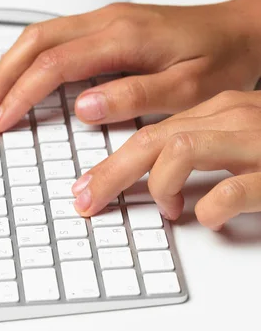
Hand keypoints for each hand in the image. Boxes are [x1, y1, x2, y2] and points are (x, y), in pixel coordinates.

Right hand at [0, 0, 260, 132]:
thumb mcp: (188, 88)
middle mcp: (108, 21)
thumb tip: (85, 108)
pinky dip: (28, 58)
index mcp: (123, 38)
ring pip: (39, 36)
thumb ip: (134, 97)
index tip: (2, 119)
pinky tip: (20, 75)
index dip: (21, 94)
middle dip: (4, 77)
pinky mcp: (107, 25)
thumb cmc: (221, 59)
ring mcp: (105, 19)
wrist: (244, 29)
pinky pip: (54, 36)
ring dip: (10, 65)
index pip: (53, 65)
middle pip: (35, 42)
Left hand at [71, 90, 260, 229]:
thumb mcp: (241, 138)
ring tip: (170, 209)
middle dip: (110, 175)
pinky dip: (211, 209)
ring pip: (181, 150)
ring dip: (162, 186)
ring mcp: (253, 139)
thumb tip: (158, 176)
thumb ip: (202, 150)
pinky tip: (212, 219)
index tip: (86, 186)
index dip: (111, 163)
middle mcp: (230, 117)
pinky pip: (229, 191)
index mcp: (217, 112)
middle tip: (88, 203)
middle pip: (152, 139)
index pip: (150, 133)